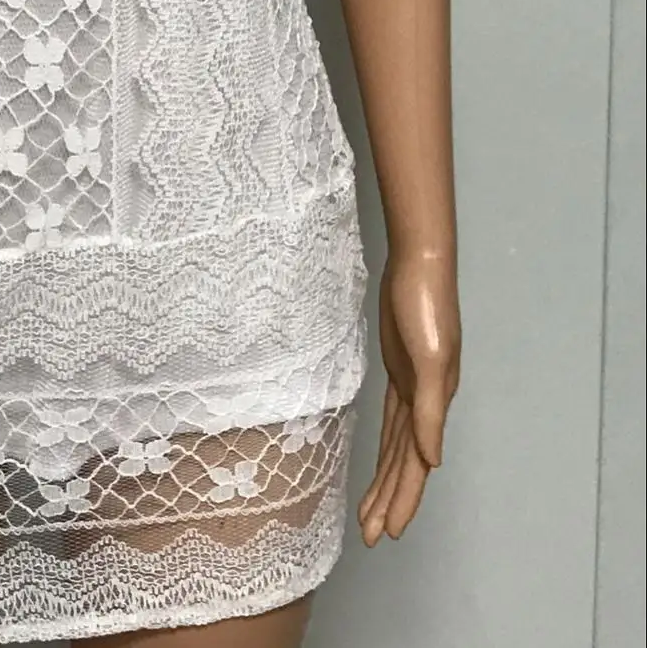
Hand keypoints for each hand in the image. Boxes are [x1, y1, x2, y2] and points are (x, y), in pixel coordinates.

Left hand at [358, 248, 459, 545]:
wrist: (418, 266)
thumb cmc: (426, 307)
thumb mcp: (431, 360)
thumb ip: (431, 411)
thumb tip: (432, 462)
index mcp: (434, 404)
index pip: (416, 465)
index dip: (403, 500)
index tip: (389, 534)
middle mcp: (426, 402)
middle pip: (406, 464)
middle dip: (390, 501)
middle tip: (371, 538)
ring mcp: (413, 387)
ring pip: (398, 447)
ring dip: (386, 481)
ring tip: (369, 513)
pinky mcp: (399, 370)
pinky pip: (393, 421)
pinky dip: (388, 446)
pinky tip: (382, 462)